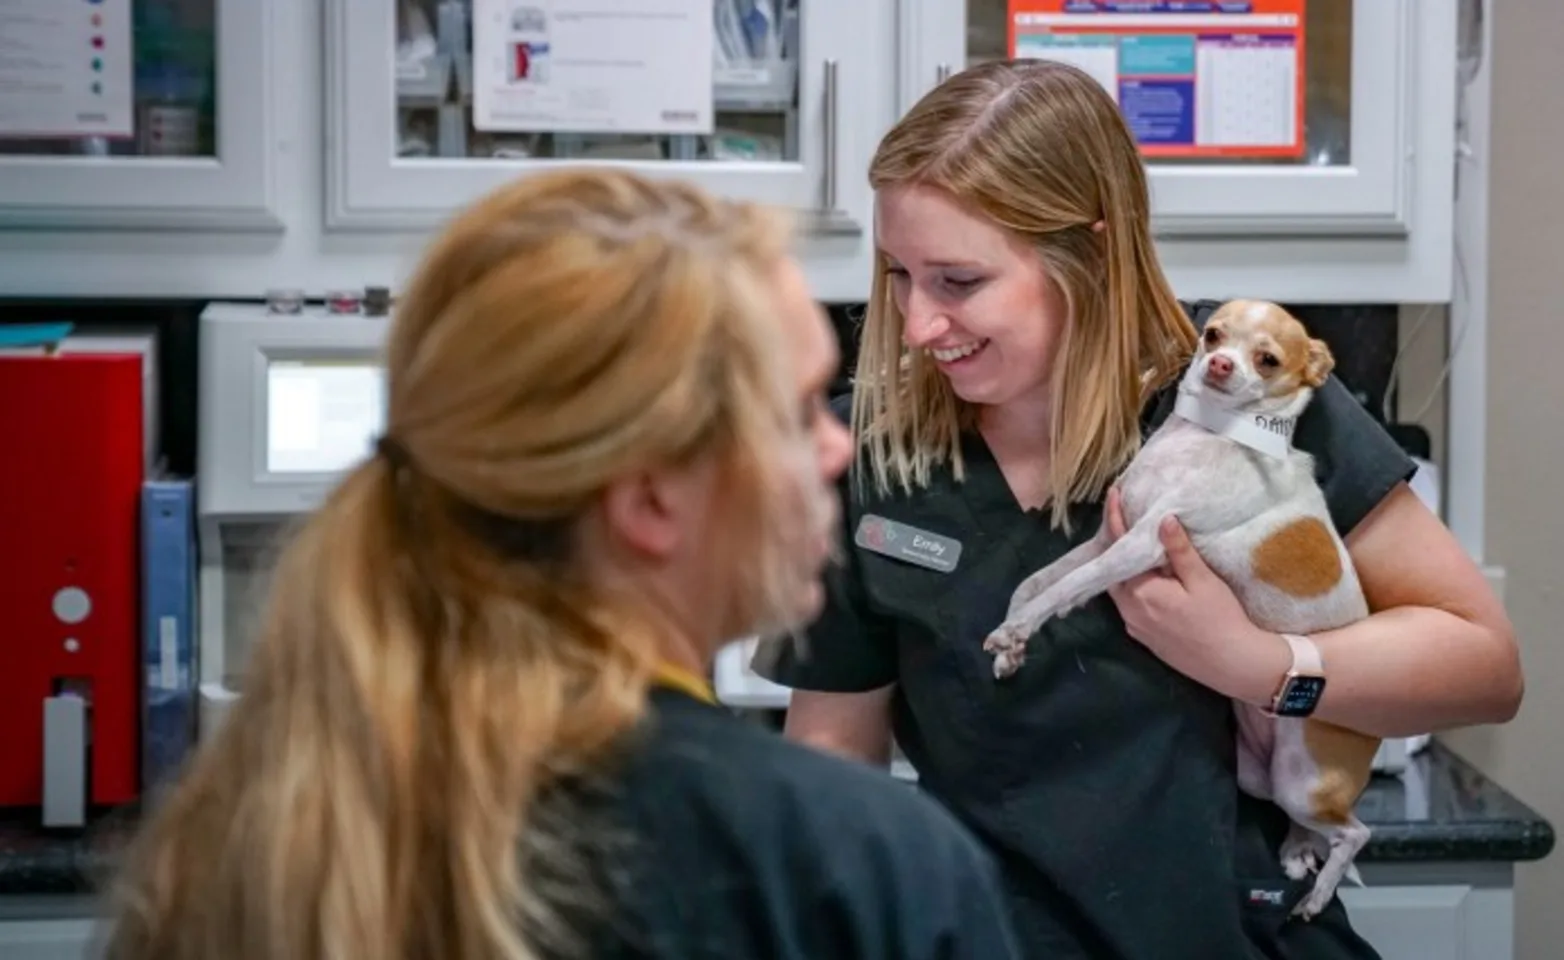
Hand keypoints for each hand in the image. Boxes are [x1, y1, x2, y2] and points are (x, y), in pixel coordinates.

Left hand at [1103, 488, 1288, 702]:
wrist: (1233, 664)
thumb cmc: (1221, 620)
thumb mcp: (1203, 581)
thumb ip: (1179, 551)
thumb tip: (1162, 519)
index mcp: (1140, 594)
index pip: (1119, 549)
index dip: (1116, 520)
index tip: (1114, 494)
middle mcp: (1129, 611)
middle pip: (1113, 569)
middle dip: (1117, 542)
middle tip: (1123, 514)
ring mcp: (1134, 626)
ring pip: (1119, 587)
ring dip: (1124, 564)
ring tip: (1132, 538)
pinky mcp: (1143, 636)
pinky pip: (1128, 603)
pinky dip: (1131, 583)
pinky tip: (1143, 572)